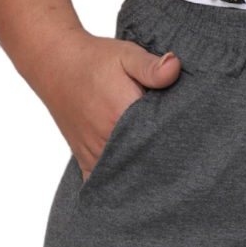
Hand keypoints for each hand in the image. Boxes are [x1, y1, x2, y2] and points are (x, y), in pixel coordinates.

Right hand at [29, 29, 181, 179]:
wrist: (55, 63)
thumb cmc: (95, 60)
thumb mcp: (127, 55)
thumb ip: (152, 66)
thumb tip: (175, 66)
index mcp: (122, 117)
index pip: (159, 144)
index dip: (177, 149)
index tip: (190, 150)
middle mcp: (107, 140)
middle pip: (145, 166)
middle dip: (164, 167)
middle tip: (182, 166)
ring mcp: (94, 153)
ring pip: (126, 178)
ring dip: (144, 179)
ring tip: (164, 178)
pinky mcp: (85, 159)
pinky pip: (101, 184)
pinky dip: (117, 188)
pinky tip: (133, 190)